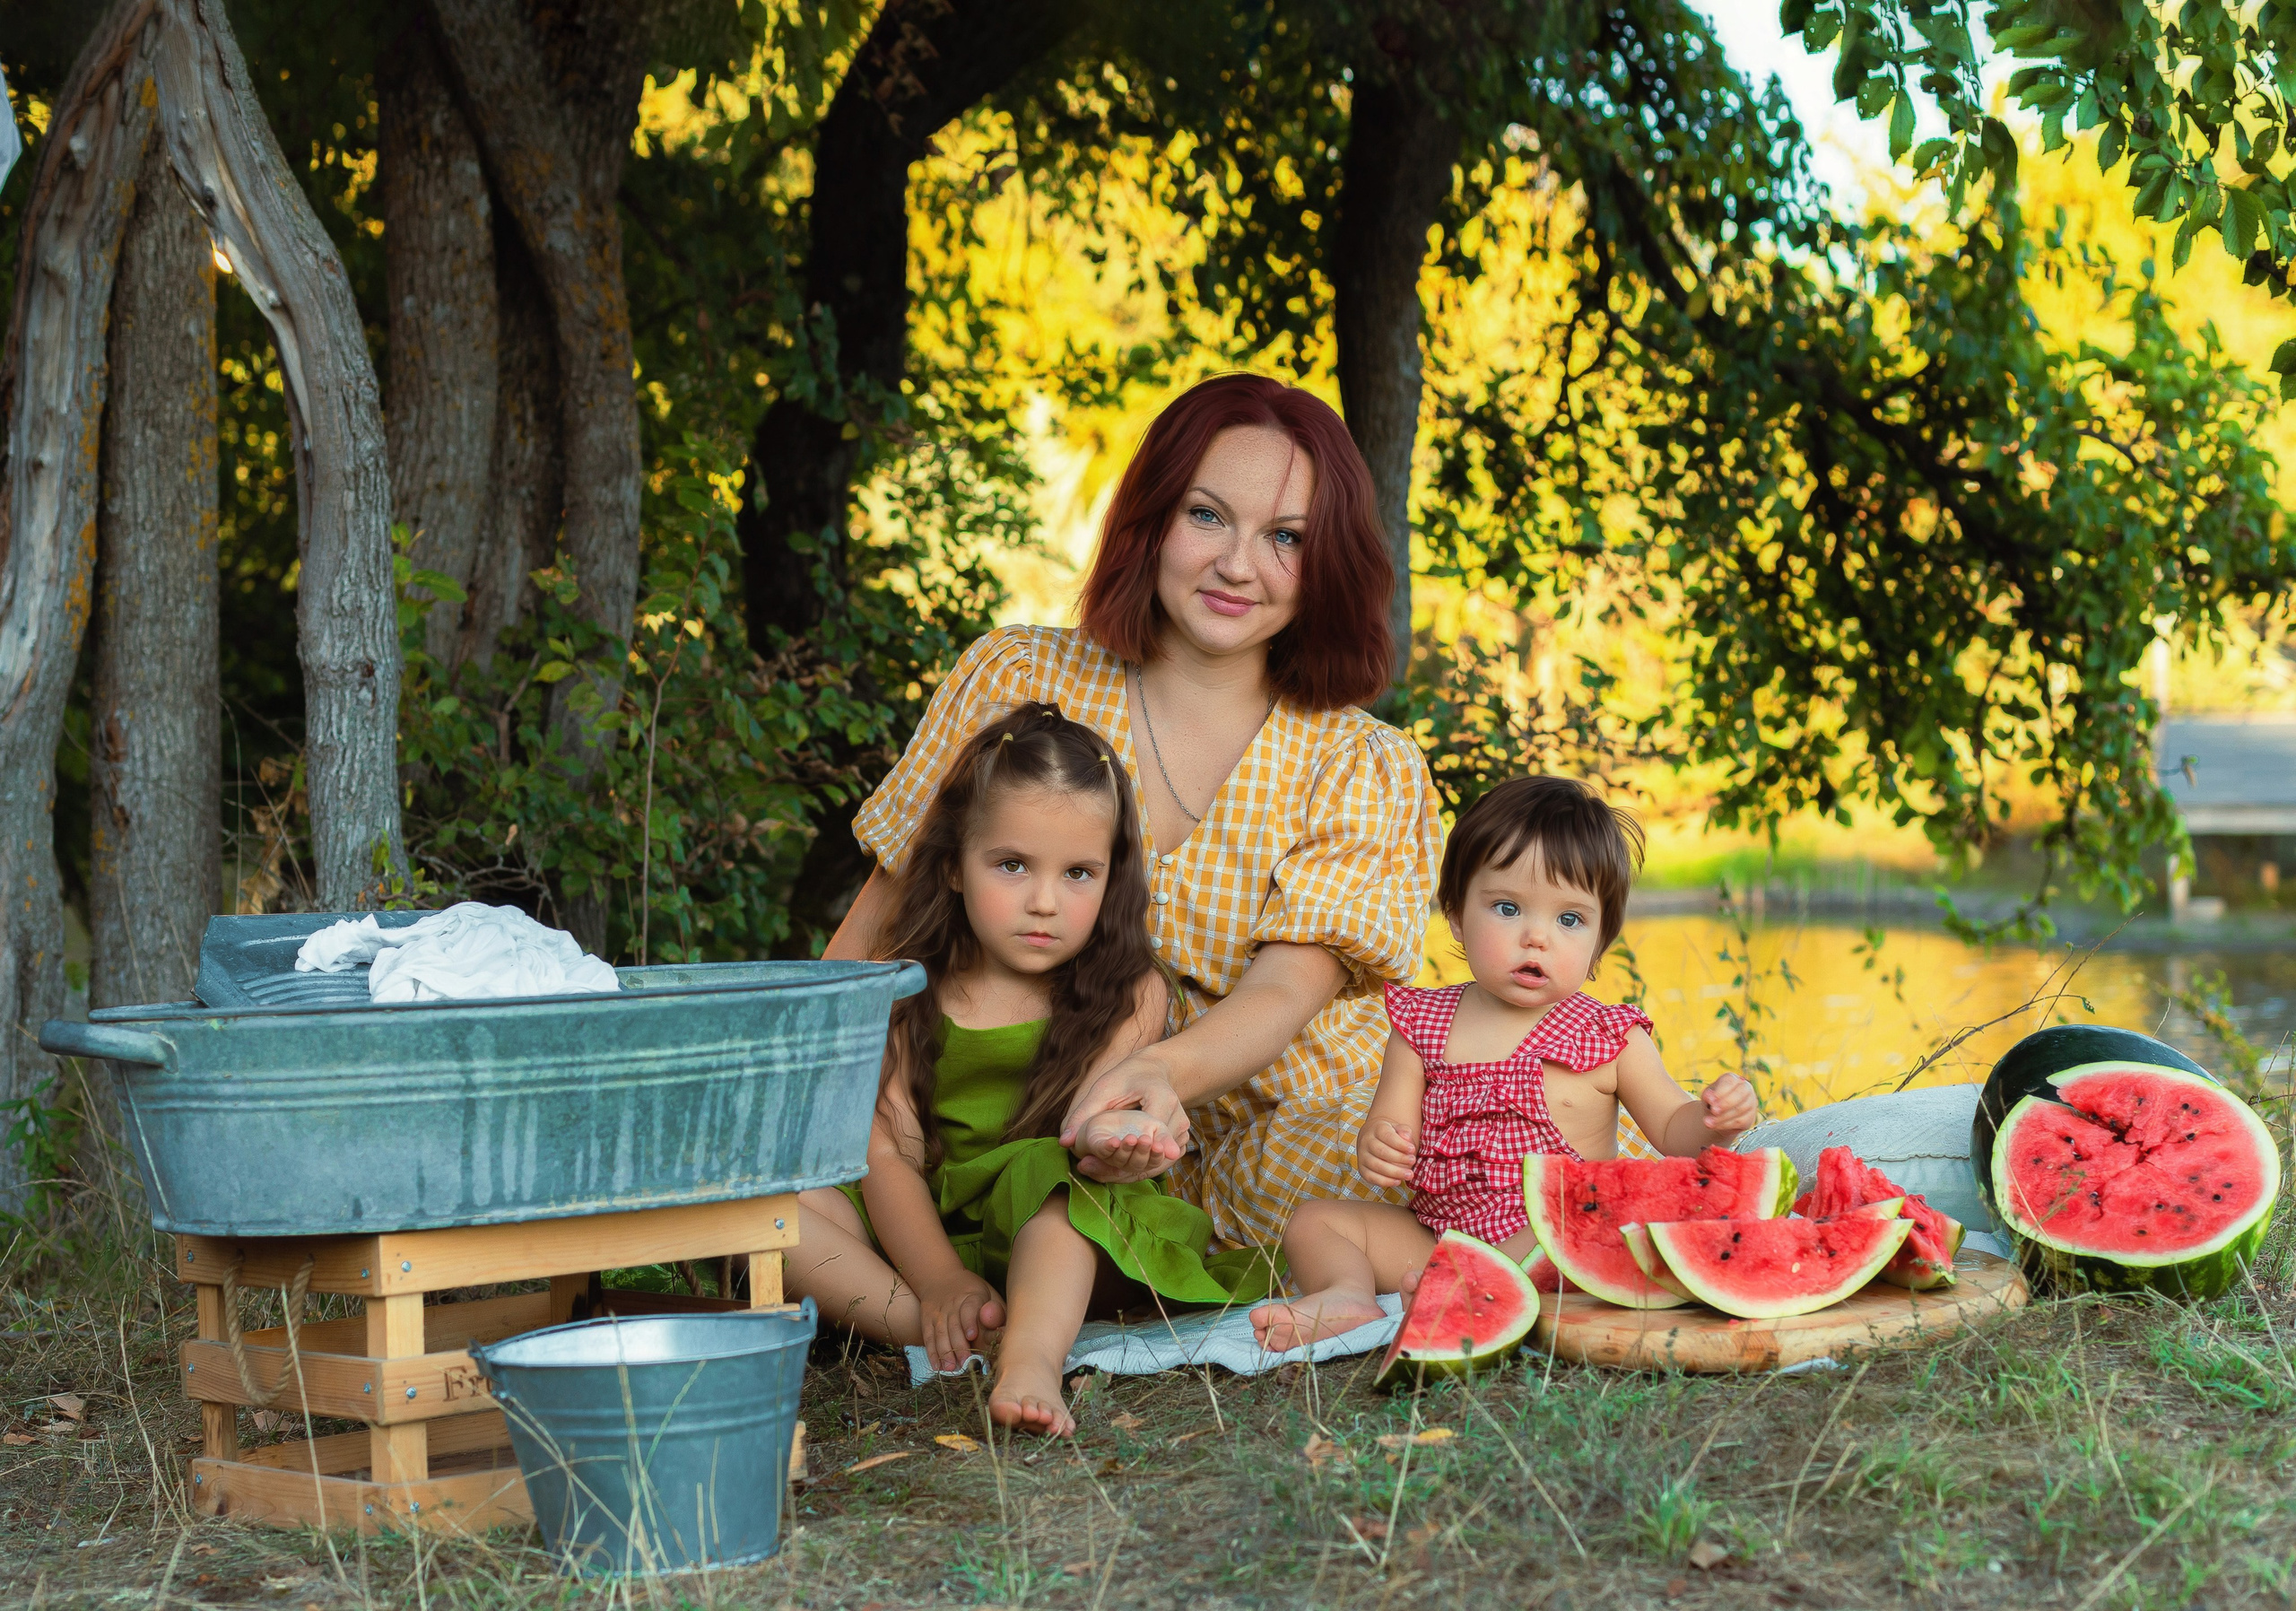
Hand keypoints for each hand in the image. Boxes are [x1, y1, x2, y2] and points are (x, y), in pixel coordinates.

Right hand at [916, 1271, 1003, 1372]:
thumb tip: (1003, 1330)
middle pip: (954, 1325)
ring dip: (944, 1352)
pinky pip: (929, 1337)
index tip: (972, 1335)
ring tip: (950, 1369)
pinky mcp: (927, 1319)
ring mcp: (938, 1312)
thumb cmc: (974, 1293)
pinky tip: (936, 1366)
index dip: (969, 1321)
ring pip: (940, 1333)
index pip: (969, 1308)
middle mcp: (952, 1304)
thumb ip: (997, 1312)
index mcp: (972, 1296)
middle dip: (958, 1345)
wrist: (941, 1277)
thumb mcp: (989, 1294)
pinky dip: (931, 1352)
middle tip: (965, 1363)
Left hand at [1060, 1052, 1190, 1182]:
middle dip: (1123, 1167)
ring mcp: (1181, 1133)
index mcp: (1164, 1100)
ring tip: (1097, 1172)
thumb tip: (1064, 1141)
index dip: (1131, 1151)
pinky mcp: (1178, 1143)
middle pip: (1154, 1155)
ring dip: (1130, 1172)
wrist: (1154, 1072)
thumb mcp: (1105, 1089)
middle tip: (1090, 1170)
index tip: (1108, 1163)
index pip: (1152, 1133)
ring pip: (1157, 1164)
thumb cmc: (1128, 1077)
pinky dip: (1136, 1169)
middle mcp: (1179, 1120)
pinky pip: (1158, 1163)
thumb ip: (1084, 1113)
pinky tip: (1113, 1170)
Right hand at [1359, 1117, 1417, 1188]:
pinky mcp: (1362, 1169)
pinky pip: (1371, 1177)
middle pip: (1381, 1151)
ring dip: (1394, 1172)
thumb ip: (1404, 1131)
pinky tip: (1397, 1181)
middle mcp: (1366, 1142)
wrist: (1373, 1137)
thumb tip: (1406, 1136)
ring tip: (1409, 1174)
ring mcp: (1362, 1156)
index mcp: (1376, 1129)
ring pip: (1376, 1165)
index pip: (1387, 1136)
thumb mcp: (1398, 1128)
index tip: (1412, 1149)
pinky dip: (1385, 1181)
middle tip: (1413, 1161)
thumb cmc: (1389, 1134)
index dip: (1400, 1144)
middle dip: (1399, 1158)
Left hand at [1700, 1073, 1759, 1136]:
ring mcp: (1751, 1103)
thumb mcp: (1707, 1096)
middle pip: (1740, 1094)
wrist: (1718, 1116)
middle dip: (1725, 1103)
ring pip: (1739, 1109)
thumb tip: (1709, 1098)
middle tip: (1713, 1111)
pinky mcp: (1750, 1117)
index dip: (1720, 1092)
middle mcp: (1745, 1088)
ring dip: (1723, 1117)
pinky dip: (1725, 1124)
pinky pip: (1740, 1121)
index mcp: (1733, 1079)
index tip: (1710, 1101)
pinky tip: (1715, 1126)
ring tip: (1708, 1122)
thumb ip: (1708, 1096)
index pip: (1729, 1082)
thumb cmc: (1713, 1101)